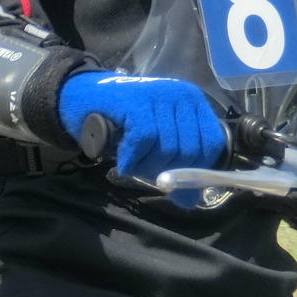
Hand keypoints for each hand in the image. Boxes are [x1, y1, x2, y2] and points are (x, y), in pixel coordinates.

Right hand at [57, 71, 225, 183]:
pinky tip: (124, 162)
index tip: (175, 180)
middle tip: (145, 171)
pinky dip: (133, 159)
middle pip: (190, 150)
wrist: (84, 97)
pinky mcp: (136, 100)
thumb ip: (177, 168)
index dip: (196, 169)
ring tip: (132, 164)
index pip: (212, 143)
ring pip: (167, 147)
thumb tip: (190, 201)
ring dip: (146, 166)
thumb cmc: (124, 123)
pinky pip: (144, 139)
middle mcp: (181, 95)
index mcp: (194, 103)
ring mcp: (159, 95)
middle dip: (167, 171)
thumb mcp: (156, 144)